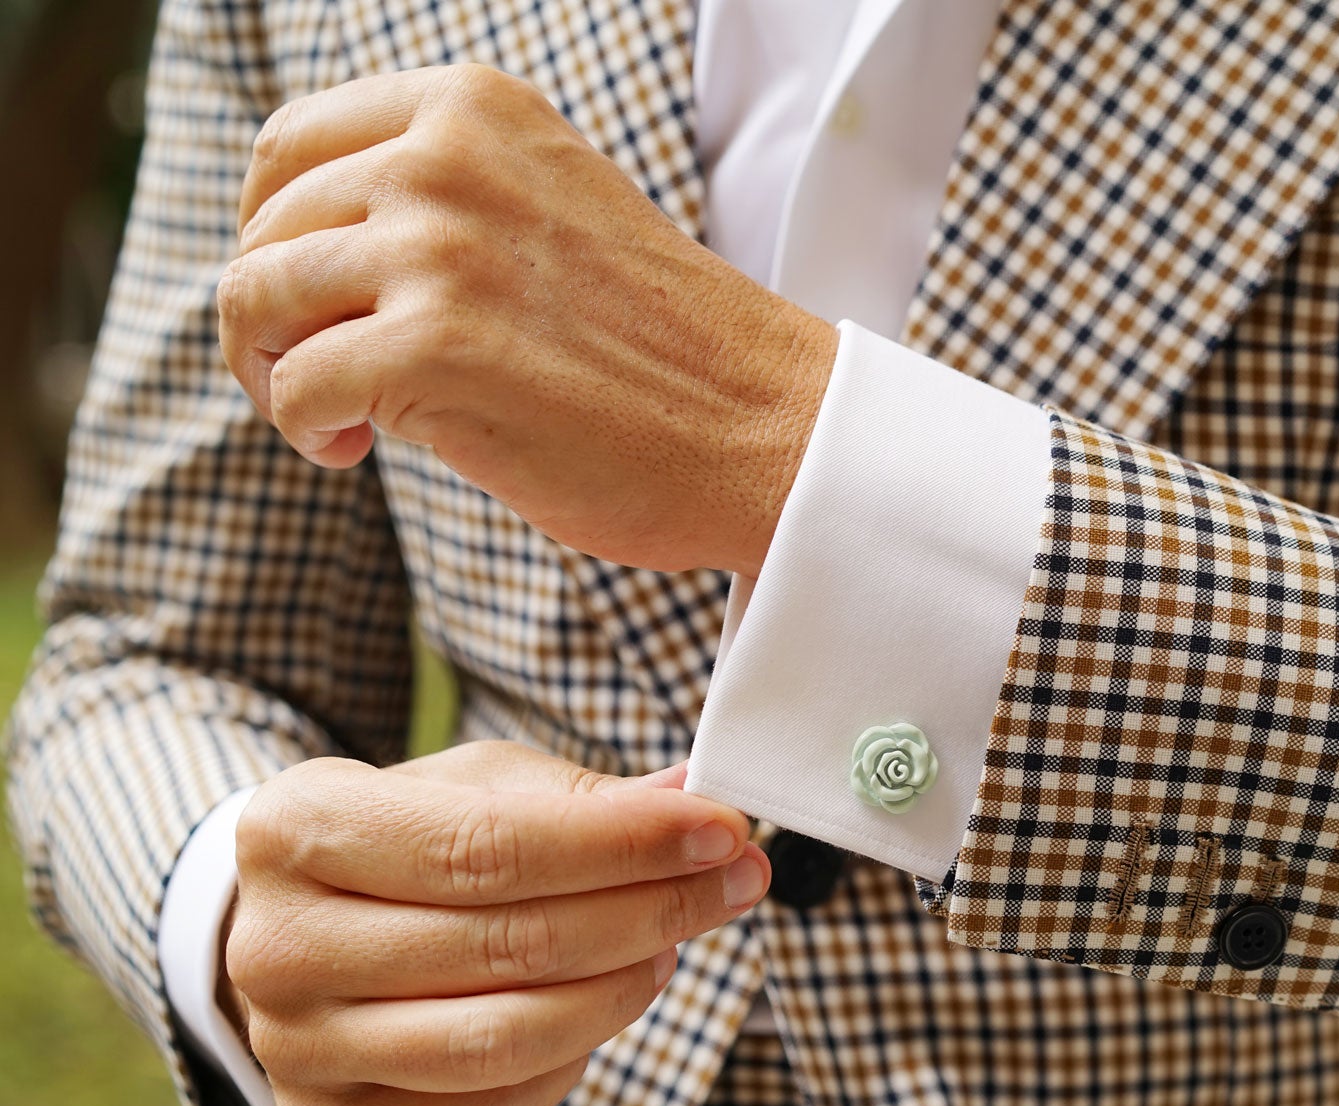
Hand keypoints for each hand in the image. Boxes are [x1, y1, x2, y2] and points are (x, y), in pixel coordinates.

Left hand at [217, 64, 837, 575]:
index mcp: (474, 109)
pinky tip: (356, 451)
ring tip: (339, 420)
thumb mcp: (552, 207)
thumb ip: (449, 197)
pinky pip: (294, 387)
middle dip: (269, 316)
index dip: (272, 231)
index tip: (308, 299)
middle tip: (319, 379)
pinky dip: (305, 430)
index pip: (290, 144)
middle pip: (265, 229)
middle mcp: (444, 158)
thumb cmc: (667, 347)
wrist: (767, 428)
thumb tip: (309, 246)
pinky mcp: (432, 350)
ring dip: (273, 373)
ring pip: (257, 300)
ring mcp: (436, 250)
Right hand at [221, 741, 769, 1105]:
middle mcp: (277, 945)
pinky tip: (605, 1004)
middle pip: (505, 945)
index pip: (486, 848)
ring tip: (671, 945)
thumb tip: (690, 797)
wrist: (300, 925)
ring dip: (620, 991)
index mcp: (296, 829)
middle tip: (733, 883)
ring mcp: (293, 1047)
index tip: (720, 829)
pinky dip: (570, 1062)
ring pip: (500, 1039)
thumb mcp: (473, 787)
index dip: (620, 844)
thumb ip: (579, 797)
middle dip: (649, 910)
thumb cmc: (403, 841)